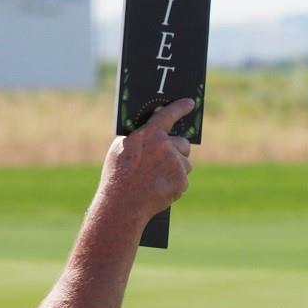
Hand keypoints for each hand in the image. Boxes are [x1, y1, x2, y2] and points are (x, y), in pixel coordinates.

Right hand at [102, 99, 193, 220]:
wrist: (122, 204)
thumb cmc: (117, 176)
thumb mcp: (120, 149)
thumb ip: (139, 137)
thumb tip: (152, 133)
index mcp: (149, 134)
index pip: (169, 114)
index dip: (180, 107)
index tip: (190, 103)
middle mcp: (166, 146)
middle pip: (182, 143)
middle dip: (176, 150)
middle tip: (164, 160)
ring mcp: (176, 164)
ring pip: (185, 163)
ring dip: (176, 168)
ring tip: (156, 179)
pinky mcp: (182, 182)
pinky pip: (183, 180)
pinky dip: (174, 184)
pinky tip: (159, 189)